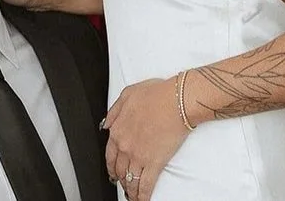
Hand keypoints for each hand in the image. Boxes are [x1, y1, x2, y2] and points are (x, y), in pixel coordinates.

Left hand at [103, 77, 189, 200]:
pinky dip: (142, 195)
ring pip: (130, 180)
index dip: (111, 166)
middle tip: (124, 184)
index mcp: (118, 129)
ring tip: (133, 195)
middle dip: (120, 179)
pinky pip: (145, 185)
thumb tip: (107, 123)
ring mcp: (138, 156)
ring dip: (131, 190)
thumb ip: (115, 110)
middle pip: (119, 169)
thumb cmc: (158, 94)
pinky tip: (142, 199)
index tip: (114, 171)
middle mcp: (125, 145)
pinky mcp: (154, 163)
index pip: (110, 154)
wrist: (177, 100)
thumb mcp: (128, 94)